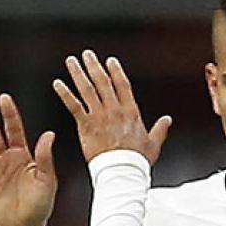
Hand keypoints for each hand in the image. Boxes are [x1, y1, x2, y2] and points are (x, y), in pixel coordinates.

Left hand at [53, 50, 171, 164]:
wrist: (122, 170)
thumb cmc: (137, 160)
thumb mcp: (153, 143)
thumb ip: (160, 129)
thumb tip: (168, 119)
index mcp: (131, 112)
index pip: (122, 86)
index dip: (116, 72)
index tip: (110, 61)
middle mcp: (114, 110)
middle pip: (103, 82)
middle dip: (94, 66)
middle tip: (87, 54)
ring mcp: (99, 117)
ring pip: (87, 89)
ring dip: (78, 73)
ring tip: (71, 61)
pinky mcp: (86, 126)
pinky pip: (74, 106)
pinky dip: (65, 94)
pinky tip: (58, 83)